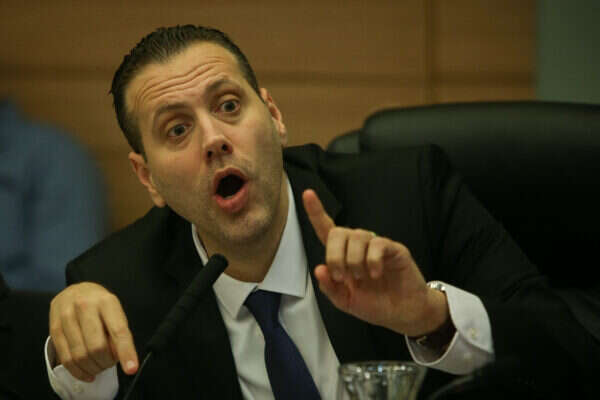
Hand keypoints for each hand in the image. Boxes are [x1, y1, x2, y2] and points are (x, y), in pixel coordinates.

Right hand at [49, 282, 137, 381]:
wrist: (75, 291)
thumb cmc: (99, 305)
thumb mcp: (114, 312)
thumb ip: (118, 333)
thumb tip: (119, 358)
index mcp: (106, 302)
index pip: (118, 331)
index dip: (126, 352)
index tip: (131, 369)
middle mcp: (85, 306)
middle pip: (96, 347)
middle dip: (106, 362)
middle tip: (110, 363)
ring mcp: (67, 316)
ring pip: (80, 355)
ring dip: (92, 368)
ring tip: (99, 367)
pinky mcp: (54, 328)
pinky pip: (65, 358)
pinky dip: (78, 371)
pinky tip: (87, 373)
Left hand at [302, 189, 448, 336]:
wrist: (402, 313)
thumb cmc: (374, 304)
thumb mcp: (345, 301)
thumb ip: (329, 288)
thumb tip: (319, 269)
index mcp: (343, 256)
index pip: (326, 229)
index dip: (316, 212)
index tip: (308, 194)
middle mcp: (358, 246)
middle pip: (338, 232)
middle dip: (334, 255)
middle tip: (342, 277)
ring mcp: (376, 246)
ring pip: (357, 236)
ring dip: (353, 260)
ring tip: (361, 278)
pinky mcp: (394, 249)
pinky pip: (378, 244)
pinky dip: (372, 260)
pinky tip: (375, 274)